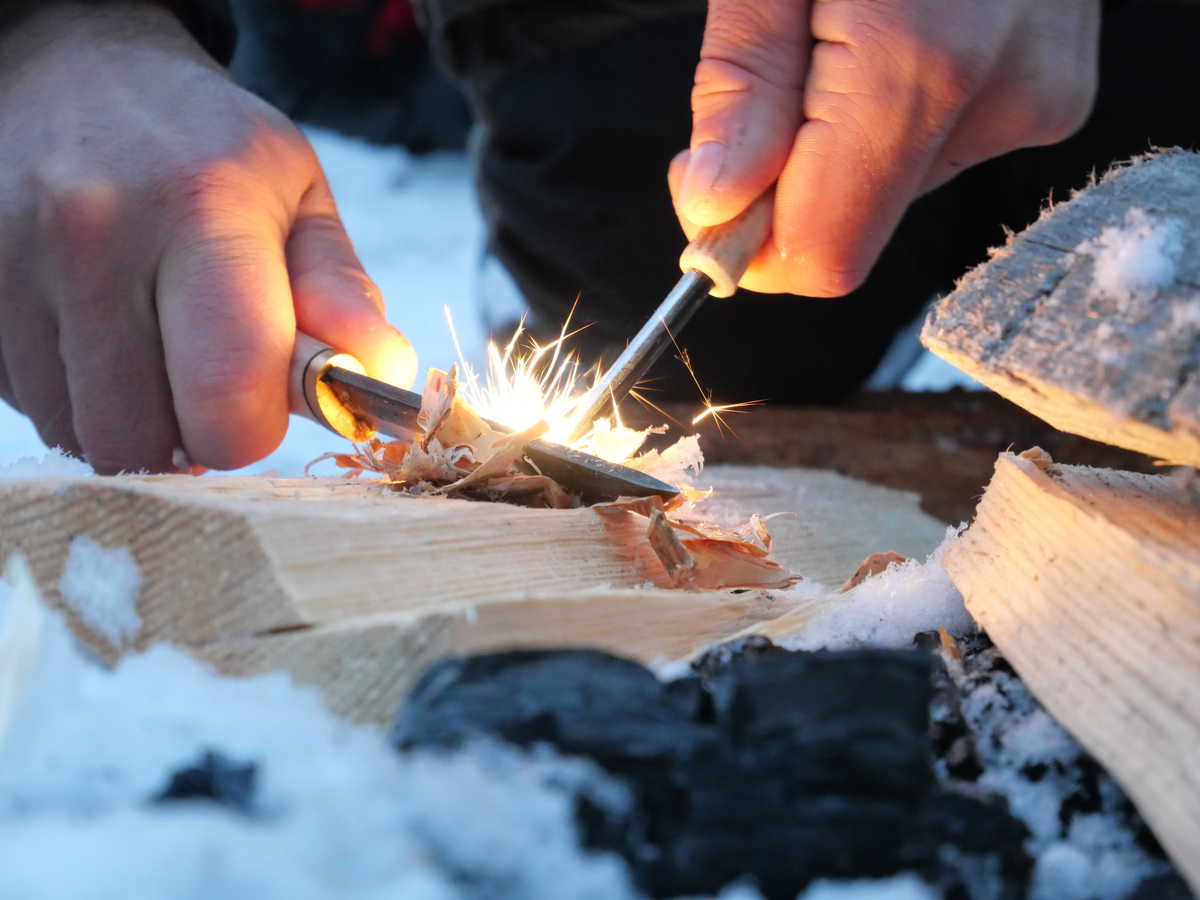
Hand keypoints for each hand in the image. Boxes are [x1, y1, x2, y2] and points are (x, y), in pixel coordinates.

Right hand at [0, 2, 415, 472]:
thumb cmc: (207, 147)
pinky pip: (34, 409)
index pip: (227, 396)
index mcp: (201, 211)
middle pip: (146, 440)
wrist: (75, 74)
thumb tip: (379, 375)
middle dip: (194, 434)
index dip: (256, 427)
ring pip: (84, 436)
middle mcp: (93, 238)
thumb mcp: (298, 197)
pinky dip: (80, 397)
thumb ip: (340, 294)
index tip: (266, 397)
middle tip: (210, 376)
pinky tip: (103, 337)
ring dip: (135, 419)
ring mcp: (12, 265)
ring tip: (155, 346)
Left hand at [668, 0, 1100, 296]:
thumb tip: (715, 204)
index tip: (710, 194)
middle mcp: (1000, 96)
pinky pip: (937, 151)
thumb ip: (741, 84)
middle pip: (852, 227)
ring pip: (891, 191)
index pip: (822, 255)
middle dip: (791, 179)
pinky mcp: (1053, 95)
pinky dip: (893, 119)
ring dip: (843, 144)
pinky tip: (902, 36)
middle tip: (781, 73)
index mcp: (923, 61)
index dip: (748, 246)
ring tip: (850, 34)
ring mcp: (1037, 99)